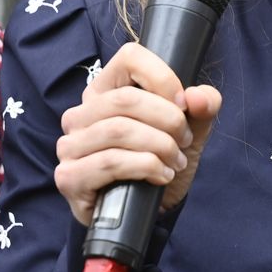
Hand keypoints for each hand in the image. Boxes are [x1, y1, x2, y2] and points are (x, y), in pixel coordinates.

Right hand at [55, 42, 221, 224]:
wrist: (145, 214)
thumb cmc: (159, 163)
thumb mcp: (189, 134)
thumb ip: (201, 110)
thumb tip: (199, 97)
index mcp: (104, 91)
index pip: (129, 58)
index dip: (162, 77)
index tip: (184, 104)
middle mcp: (80, 113)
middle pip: (126, 100)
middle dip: (168, 121)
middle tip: (185, 142)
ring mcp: (69, 144)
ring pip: (119, 130)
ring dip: (159, 147)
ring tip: (175, 161)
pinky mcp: (69, 176)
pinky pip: (109, 162)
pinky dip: (144, 167)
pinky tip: (160, 176)